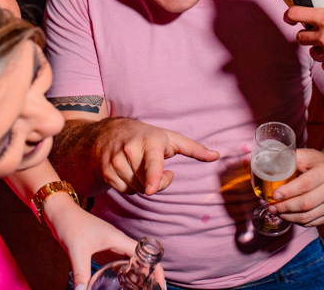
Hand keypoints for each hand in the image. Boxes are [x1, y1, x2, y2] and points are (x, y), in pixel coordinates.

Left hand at [43, 195, 167, 289]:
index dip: (156, 268)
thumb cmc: (70, 224)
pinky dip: (124, 272)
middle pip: (141, 259)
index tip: (161, 284)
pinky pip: (118, 262)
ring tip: (141, 289)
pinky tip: (121, 283)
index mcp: (118, 239)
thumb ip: (81, 274)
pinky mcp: (102, 249)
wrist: (58, 213)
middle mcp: (117, 241)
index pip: (144, 254)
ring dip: (137, 274)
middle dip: (149, 274)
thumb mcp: (76, 251)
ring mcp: (110, 245)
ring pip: (130, 261)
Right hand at [95, 119, 219, 194]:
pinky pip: (124, 191)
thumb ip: (194, 149)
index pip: (153, 162)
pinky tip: (129, 172)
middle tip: (157, 167)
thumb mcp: (171, 139)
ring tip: (140, 167)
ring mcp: (116, 161)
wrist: (111, 133)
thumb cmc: (148, 136)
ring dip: (142, 184)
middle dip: (156, 182)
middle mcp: (131, 150)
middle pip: (149, 184)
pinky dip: (130, 186)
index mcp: (150, 141)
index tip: (150, 189)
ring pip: (136, 189)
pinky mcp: (106, 171)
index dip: (153, 177)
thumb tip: (216, 155)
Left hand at [267, 149, 323, 226]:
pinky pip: (310, 222)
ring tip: (277, 211)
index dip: (288, 192)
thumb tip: (269, 163)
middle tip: (271, 206)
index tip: (274, 195)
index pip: (305, 184)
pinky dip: (296, 220)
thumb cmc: (315, 162)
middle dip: (285, 207)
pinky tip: (288, 214)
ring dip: (288, 216)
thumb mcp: (304, 155)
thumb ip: (288, 158)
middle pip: (305, 203)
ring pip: (307, 216)